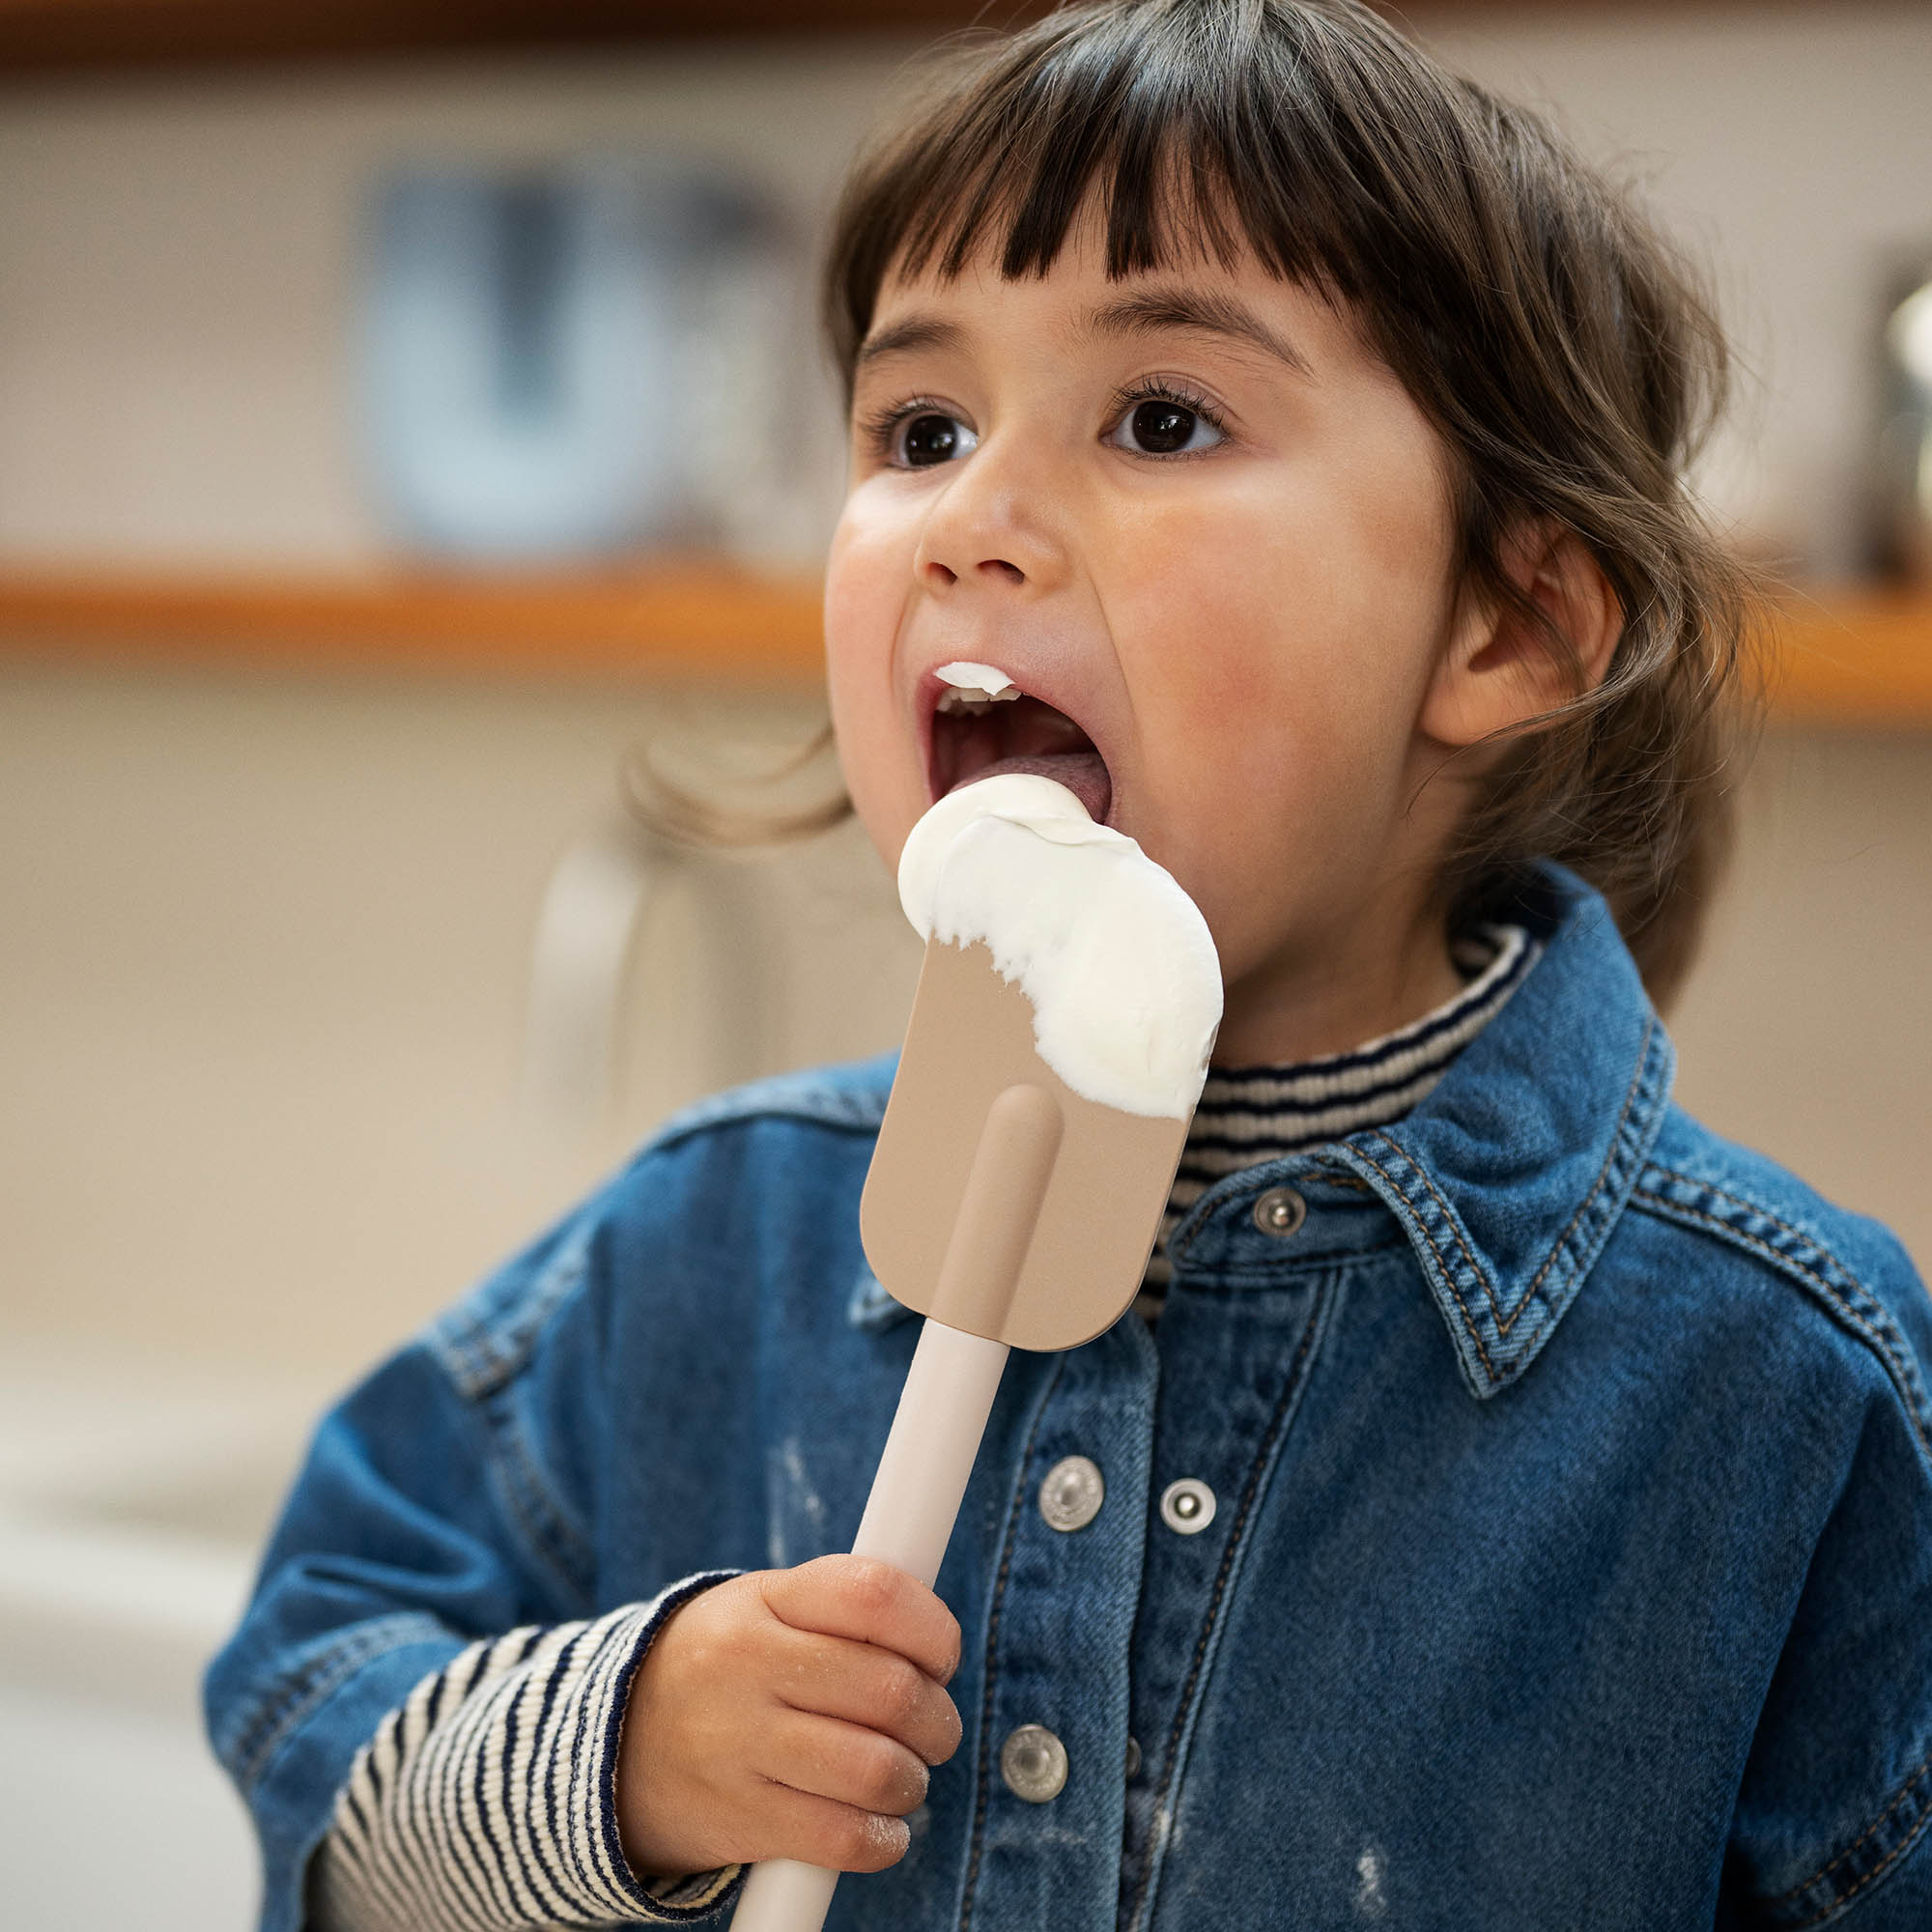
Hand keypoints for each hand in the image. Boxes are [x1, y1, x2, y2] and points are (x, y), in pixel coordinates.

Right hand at [615, 1554, 963, 1881]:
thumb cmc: (723, 1666)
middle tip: (934, 1727)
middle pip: (890, 1690)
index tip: (942, 1655)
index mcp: (764, 1600)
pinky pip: (842, 1837)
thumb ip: (843, 1607)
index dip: (932, 1629)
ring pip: (876, 1769)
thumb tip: (938, 1634)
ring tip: (904, 1775)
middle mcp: (748, 1667)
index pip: (874, 1596)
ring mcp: (739, 1745)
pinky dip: (882, 1838)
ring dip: (913, 1780)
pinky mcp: (739, 1818)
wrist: (614, 1744)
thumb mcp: (764, 1606)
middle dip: (937, 1718)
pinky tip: (878, 1825)